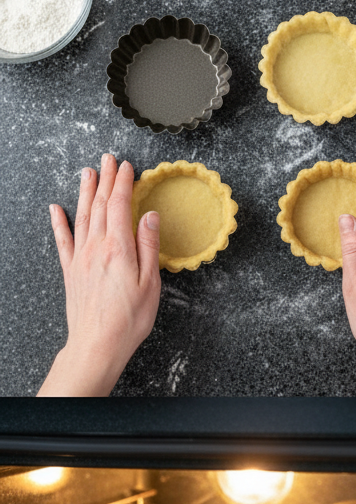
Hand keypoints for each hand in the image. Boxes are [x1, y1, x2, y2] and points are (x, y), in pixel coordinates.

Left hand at [38, 154, 160, 395]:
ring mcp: (80, 258)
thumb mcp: (151, 283)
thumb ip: (149, 247)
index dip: (123, 184)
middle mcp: (96, 248)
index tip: (128, 168)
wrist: (98, 343)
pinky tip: (56, 209)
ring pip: (82, 216)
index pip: (119, 206)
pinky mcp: (70, 270)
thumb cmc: (129, 319)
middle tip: (107, 160)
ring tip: (87, 173)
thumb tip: (150, 217)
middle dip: (104, 180)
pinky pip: (63, 240)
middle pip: (99, 205)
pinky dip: (59, 222)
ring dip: (85, 192)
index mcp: (119, 249)